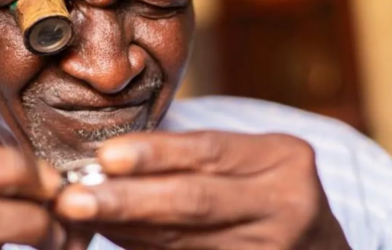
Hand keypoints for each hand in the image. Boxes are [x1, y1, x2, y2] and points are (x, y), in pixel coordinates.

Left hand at [55, 131, 349, 249]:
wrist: (318, 245)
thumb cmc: (268, 188)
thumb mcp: (251, 159)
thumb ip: (195, 157)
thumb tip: (110, 162)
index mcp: (283, 159)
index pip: (209, 151)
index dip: (155, 154)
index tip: (106, 157)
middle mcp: (285, 205)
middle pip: (194, 200)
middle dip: (128, 200)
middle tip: (73, 200)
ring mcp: (273, 249)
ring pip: (183, 239)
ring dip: (126, 228)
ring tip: (82, 216)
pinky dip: (145, 249)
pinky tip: (115, 237)